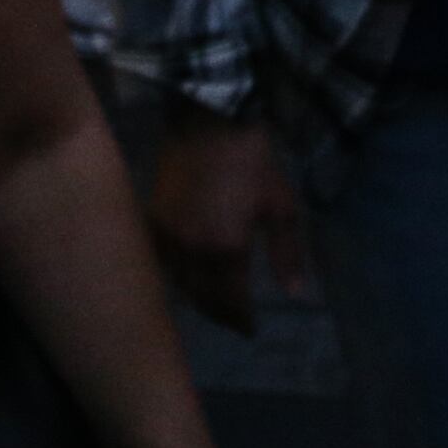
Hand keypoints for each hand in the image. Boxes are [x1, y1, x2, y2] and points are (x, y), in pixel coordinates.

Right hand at [143, 114, 311, 332]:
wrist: (209, 118)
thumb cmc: (253, 160)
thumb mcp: (281, 204)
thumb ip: (287, 252)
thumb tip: (295, 292)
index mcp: (227, 248)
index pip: (231, 300)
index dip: (241, 319)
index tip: (249, 329)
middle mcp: (193, 249)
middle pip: (202, 298)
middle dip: (219, 313)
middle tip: (232, 321)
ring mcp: (168, 234)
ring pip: (178, 282)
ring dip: (196, 298)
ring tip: (212, 304)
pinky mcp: (153, 218)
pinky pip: (161, 261)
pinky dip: (175, 273)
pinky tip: (186, 275)